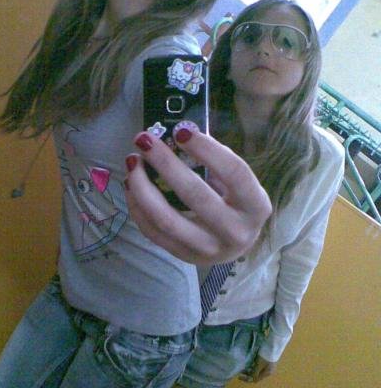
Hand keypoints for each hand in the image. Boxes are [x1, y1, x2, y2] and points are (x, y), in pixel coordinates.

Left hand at [123, 124, 271, 264]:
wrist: (234, 244)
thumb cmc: (235, 201)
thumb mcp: (237, 182)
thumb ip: (216, 161)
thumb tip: (178, 135)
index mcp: (256, 207)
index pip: (234, 173)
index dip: (207, 150)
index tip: (180, 130)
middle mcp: (236, 232)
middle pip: (195, 195)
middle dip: (165, 163)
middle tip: (144, 139)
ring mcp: (208, 250)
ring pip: (167, 219)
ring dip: (143, 187)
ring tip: (133, 161)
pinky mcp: (183, 256)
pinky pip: (153, 232)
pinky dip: (137, 206)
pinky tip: (131, 184)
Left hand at [238, 355, 276, 383]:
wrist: (272, 345)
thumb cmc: (265, 356)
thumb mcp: (259, 364)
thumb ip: (255, 372)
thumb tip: (252, 379)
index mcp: (267, 373)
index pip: (255, 379)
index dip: (246, 379)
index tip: (239, 376)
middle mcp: (267, 371)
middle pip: (256, 375)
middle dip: (247, 374)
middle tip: (240, 371)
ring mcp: (267, 366)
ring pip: (256, 370)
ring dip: (249, 370)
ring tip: (242, 367)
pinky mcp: (266, 361)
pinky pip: (257, 366)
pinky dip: (252, 366)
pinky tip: (247, 363)